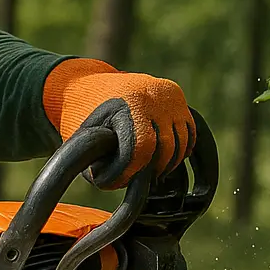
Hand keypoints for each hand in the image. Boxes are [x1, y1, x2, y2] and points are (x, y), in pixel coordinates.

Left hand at [42, 58, 195, 188]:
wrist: (88, 83)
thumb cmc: (80, 115)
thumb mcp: (85, 138)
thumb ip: (102, 162)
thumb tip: (123, 186)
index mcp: (130, 102)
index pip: (142, 149)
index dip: (130, 172)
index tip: (116, 181)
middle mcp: (155, 95)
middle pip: (166, 149)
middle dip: (150, 171)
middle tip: (134, 179)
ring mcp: (169, 95)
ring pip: (180, 144)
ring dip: (167, 164)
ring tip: (147, 172)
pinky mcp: (176, 95)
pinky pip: (189, 132)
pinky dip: (179, 150)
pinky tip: (162, 159)